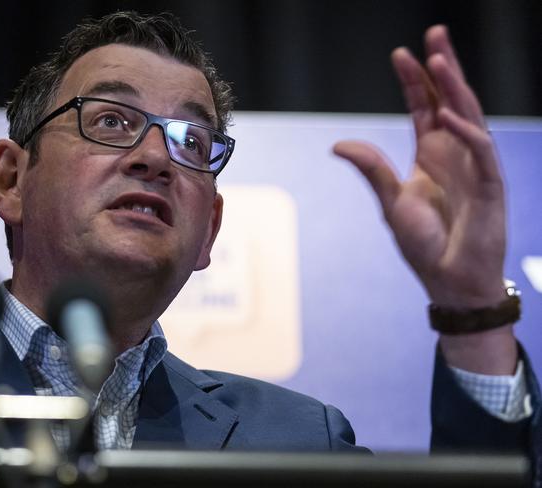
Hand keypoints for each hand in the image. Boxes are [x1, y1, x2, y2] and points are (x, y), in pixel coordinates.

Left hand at [333, 25, 516, 373]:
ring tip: (438, 57)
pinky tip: (445, 113)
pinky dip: (464, 131)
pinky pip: (480, 151)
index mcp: (431, 155)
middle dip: (442, 67)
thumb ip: (372, 169)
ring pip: (468, 115)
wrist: (448, 281)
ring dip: (454, 87)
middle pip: (450, 100)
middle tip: (434, 32)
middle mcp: (454, 154)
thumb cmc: (424, 244)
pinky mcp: (490, 185)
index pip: (424, 108)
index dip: (414, 81)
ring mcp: (474, 167)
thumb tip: (338, 143)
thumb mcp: (391, 201)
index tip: (399, 54)